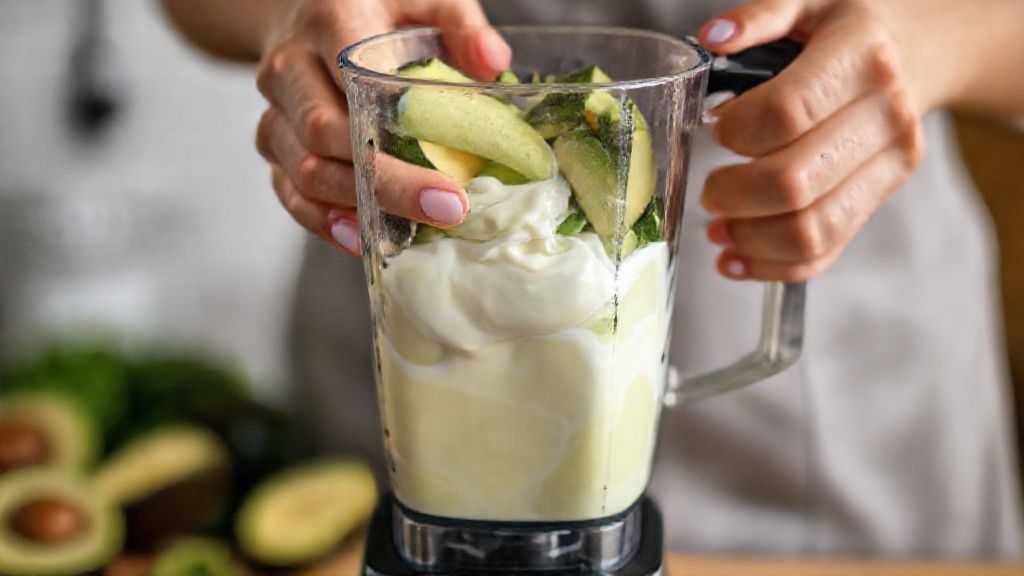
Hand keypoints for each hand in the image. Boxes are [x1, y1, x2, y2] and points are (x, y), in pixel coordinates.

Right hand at [254, 0, 509, 254]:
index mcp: (329, 22)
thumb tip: (493, 63)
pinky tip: (363, 240)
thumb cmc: (374, 10)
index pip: (349, 77)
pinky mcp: (273, 148)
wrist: (302, 13)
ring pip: (302, 172)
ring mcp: (276, 112)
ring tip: (410, 234)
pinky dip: (324, 222)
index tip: (445, 167)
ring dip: (357, 209)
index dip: (394, 129)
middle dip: (386, 180)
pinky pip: (290, 194)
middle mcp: (290, 68)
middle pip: (324, 135)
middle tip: (446, 208)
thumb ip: (459, 21)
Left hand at [697, 0, 944, 281]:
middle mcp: (886, 115)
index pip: (787, 113)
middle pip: (796, 182)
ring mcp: (891, 164)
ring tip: (717, 229)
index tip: (715, 129)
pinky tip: (736, 259)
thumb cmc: (845, 27)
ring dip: (750, 239)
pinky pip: (827, 250)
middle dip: (734, 195)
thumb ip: (758, 17)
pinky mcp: (882, 198)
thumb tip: (711, 38)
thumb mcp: (807, 2)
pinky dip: (773, 266)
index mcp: (861, 58)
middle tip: (710, 189)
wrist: (916, 49)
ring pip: (812, 228)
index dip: (737, 130)